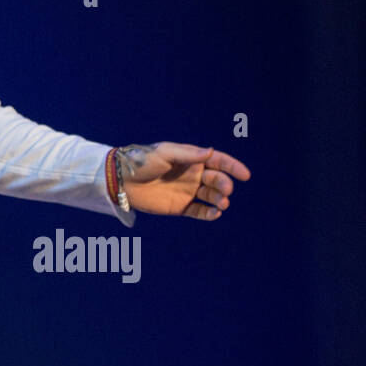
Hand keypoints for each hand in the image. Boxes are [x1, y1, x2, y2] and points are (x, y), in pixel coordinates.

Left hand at [115, 142, 250, 219]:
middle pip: (217, 180)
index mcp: (191, 159)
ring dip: (220, 200)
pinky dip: (209, 213)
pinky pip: (199, 211)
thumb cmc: (141, 161)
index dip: (233, 167)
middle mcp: (192, 175)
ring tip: (221, 204)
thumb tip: (211, 152)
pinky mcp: (180, 207)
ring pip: (211, 196)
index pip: (218, 161)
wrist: (120, 180)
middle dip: (225, 185)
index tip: (245, 175)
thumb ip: (187, 154)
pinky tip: (215, 213)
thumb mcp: (163, 153)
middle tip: (225, 191)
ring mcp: (187, 191)